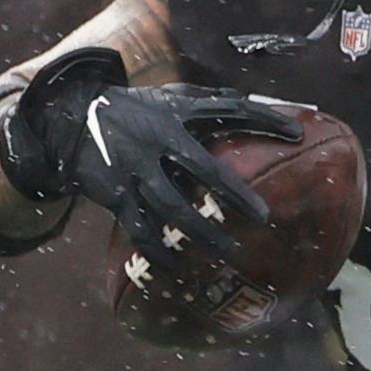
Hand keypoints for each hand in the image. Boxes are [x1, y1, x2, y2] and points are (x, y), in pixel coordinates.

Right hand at [0, 47, 298, 258]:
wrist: (72, 120)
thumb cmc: (137, 110)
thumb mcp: (171, 97)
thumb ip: (212, 101)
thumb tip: (255, 102)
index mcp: (176, 114)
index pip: (228, 112)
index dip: (263, 120)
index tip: (298, 135)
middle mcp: (156, 141)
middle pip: (200, 169)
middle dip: (232, 194)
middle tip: (263, 218)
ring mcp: (134, 170)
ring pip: (170, 208)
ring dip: (199, 234)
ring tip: (228, 253)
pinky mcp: (115, 196)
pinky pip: (140, 231)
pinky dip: (160, 254)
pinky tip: (180, 273)